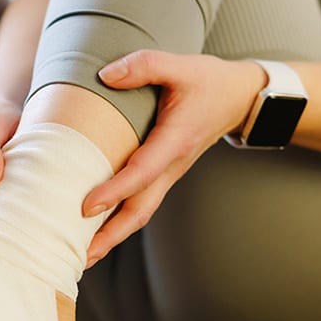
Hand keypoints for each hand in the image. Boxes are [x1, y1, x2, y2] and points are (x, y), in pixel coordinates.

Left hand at [81, 50, 266, 267]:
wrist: (241, 99)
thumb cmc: (209, 81)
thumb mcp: (180, 64)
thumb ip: (144, 65)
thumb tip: (105, 75)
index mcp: (176, 140)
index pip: (142, 173)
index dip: (114, 191)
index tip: (85, 207)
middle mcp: (173, 165)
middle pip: (141, 209)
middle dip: (111, 234)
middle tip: (79, 254)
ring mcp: (170, 173)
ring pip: (141, 212)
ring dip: (113, 235)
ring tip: (82, 255)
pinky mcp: (165, 174)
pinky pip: (141, 203)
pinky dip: (120, 220)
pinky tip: (97, 228)